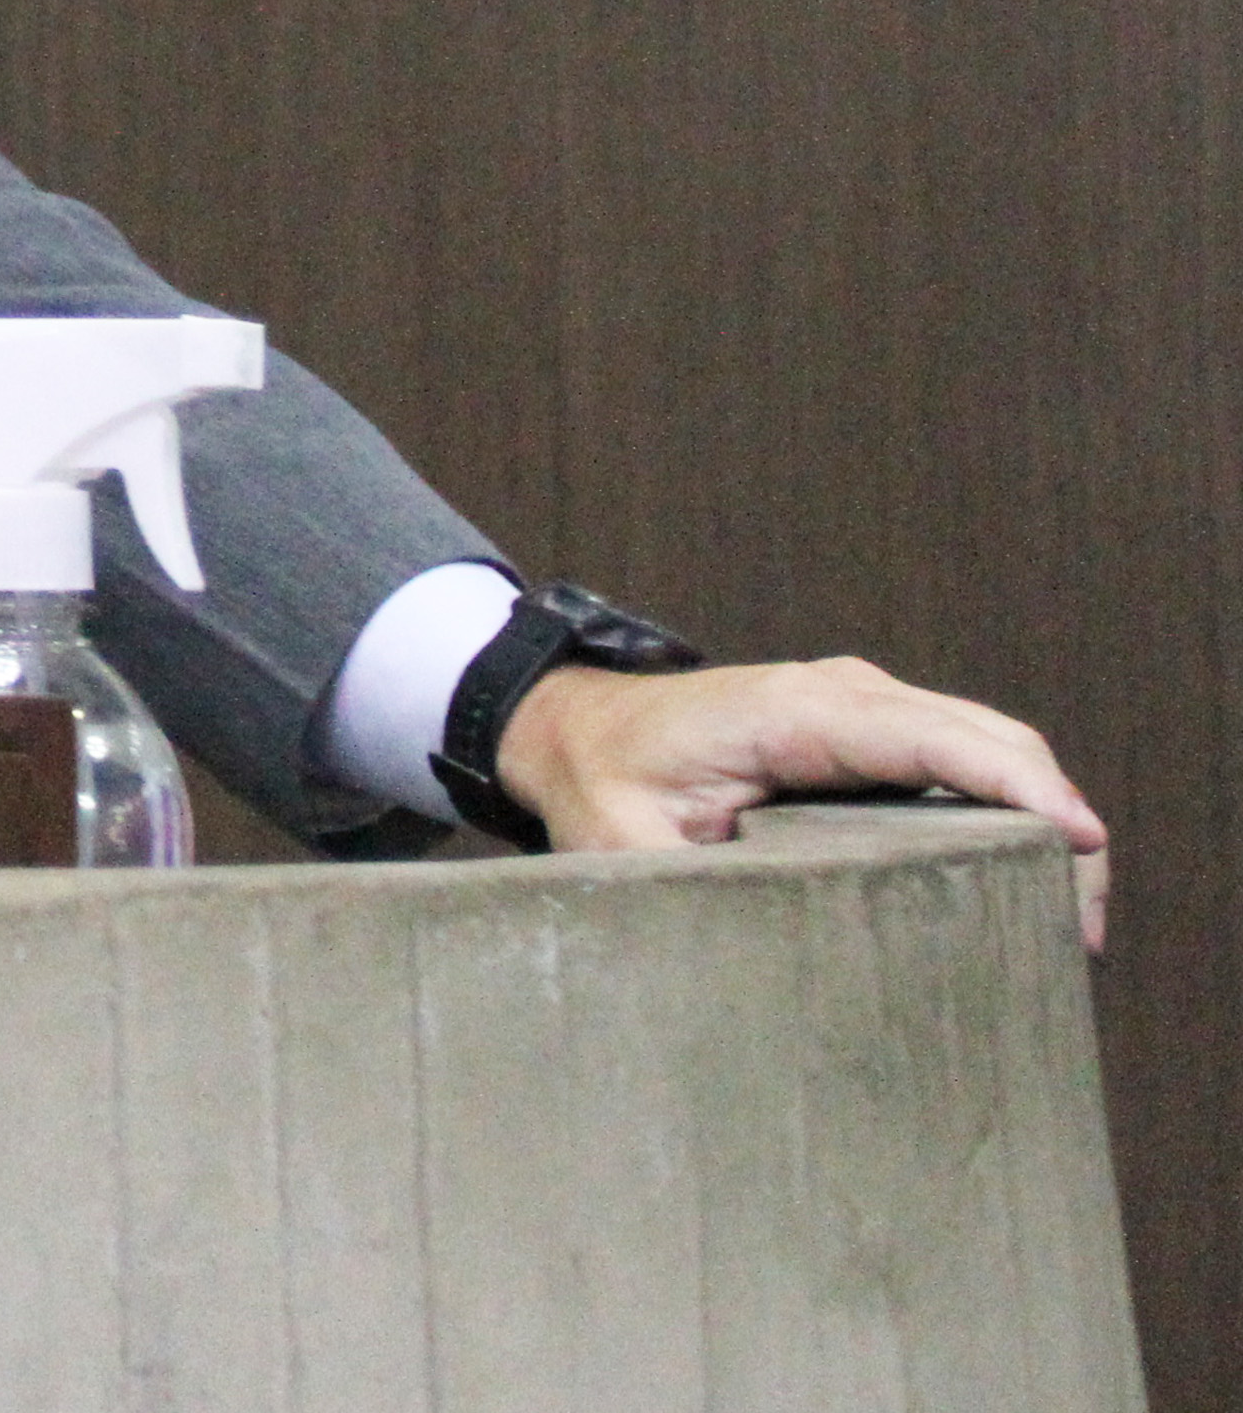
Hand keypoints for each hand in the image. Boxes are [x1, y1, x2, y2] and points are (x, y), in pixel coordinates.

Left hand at [503, 654, 1109, 948]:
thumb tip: (737, 957)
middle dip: (1056, 821)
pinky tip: (1025, 884)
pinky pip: (962, 759)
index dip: (1016, 784)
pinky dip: (1010, 808)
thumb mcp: (621, 845)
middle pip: (989, 739)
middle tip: (1082, 933)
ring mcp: (862, 707)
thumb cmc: (597, 782)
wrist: (571, 728)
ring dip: (1042, 819)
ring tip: (1069, 925)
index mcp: (789, 715)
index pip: (930, 737)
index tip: (1080, 840)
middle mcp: (842, 696)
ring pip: (990, 747)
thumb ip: (679, 888)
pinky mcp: (868, 734)